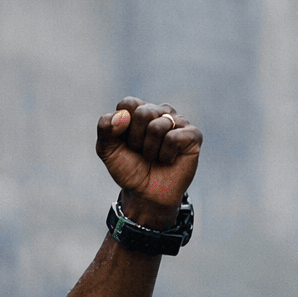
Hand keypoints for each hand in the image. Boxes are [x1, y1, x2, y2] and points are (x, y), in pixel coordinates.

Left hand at [95, 97, 201, 226]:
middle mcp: (160, 112)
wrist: (145, 193)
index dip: (121, 126)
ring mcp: (178, 121)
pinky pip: (173, 138)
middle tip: (139, 151)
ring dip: (149, 149)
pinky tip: (167, 159)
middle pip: (143, 112)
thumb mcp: (107, 150)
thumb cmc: (128, 168)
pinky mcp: (193, 135)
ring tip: (153, 156)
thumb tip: (122, 115)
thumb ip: (105, 129)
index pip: (128, 103)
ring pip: (157, 126)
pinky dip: (164, 155)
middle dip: (135, 139)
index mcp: (139, 111)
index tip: (123, 141)